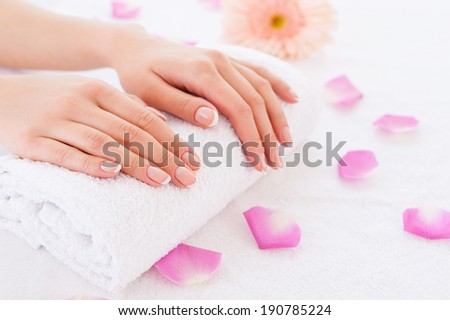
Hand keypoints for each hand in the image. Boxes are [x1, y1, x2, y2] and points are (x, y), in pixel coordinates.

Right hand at [0, 75, 198, 187]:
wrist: (1, 96)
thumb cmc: (56, 98)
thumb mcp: (91, 93)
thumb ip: (126, 106)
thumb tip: (163, 121)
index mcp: (99, 91)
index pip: (144, 117)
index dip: (172, 140)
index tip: (192, 161)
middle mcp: (80, 102)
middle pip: (129, 132)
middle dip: (163, 156)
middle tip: (186, 178)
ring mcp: (55, 120)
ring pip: (102, 142)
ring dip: (135, 163)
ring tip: (162, 180)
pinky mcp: (31, 141)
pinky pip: (64, 154)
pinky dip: (89, 164)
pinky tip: (111, 174)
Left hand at [109, 28, 298, 170]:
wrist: (137, 47)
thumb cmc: (139, 74)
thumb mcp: (149, 93)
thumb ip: (181, 104)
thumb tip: (213, 119)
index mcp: (202, 72)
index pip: (239, 108)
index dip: (253, 138)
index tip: (259, 164)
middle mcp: (220, 62)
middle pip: (255, 100)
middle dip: (268, 135)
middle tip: (275, 164)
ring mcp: (226, 58)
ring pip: (262, 87)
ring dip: (277, 116)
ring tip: (286, 143)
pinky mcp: (228, 60)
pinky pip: (259, 71)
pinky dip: (277, 86)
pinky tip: (292, 99)